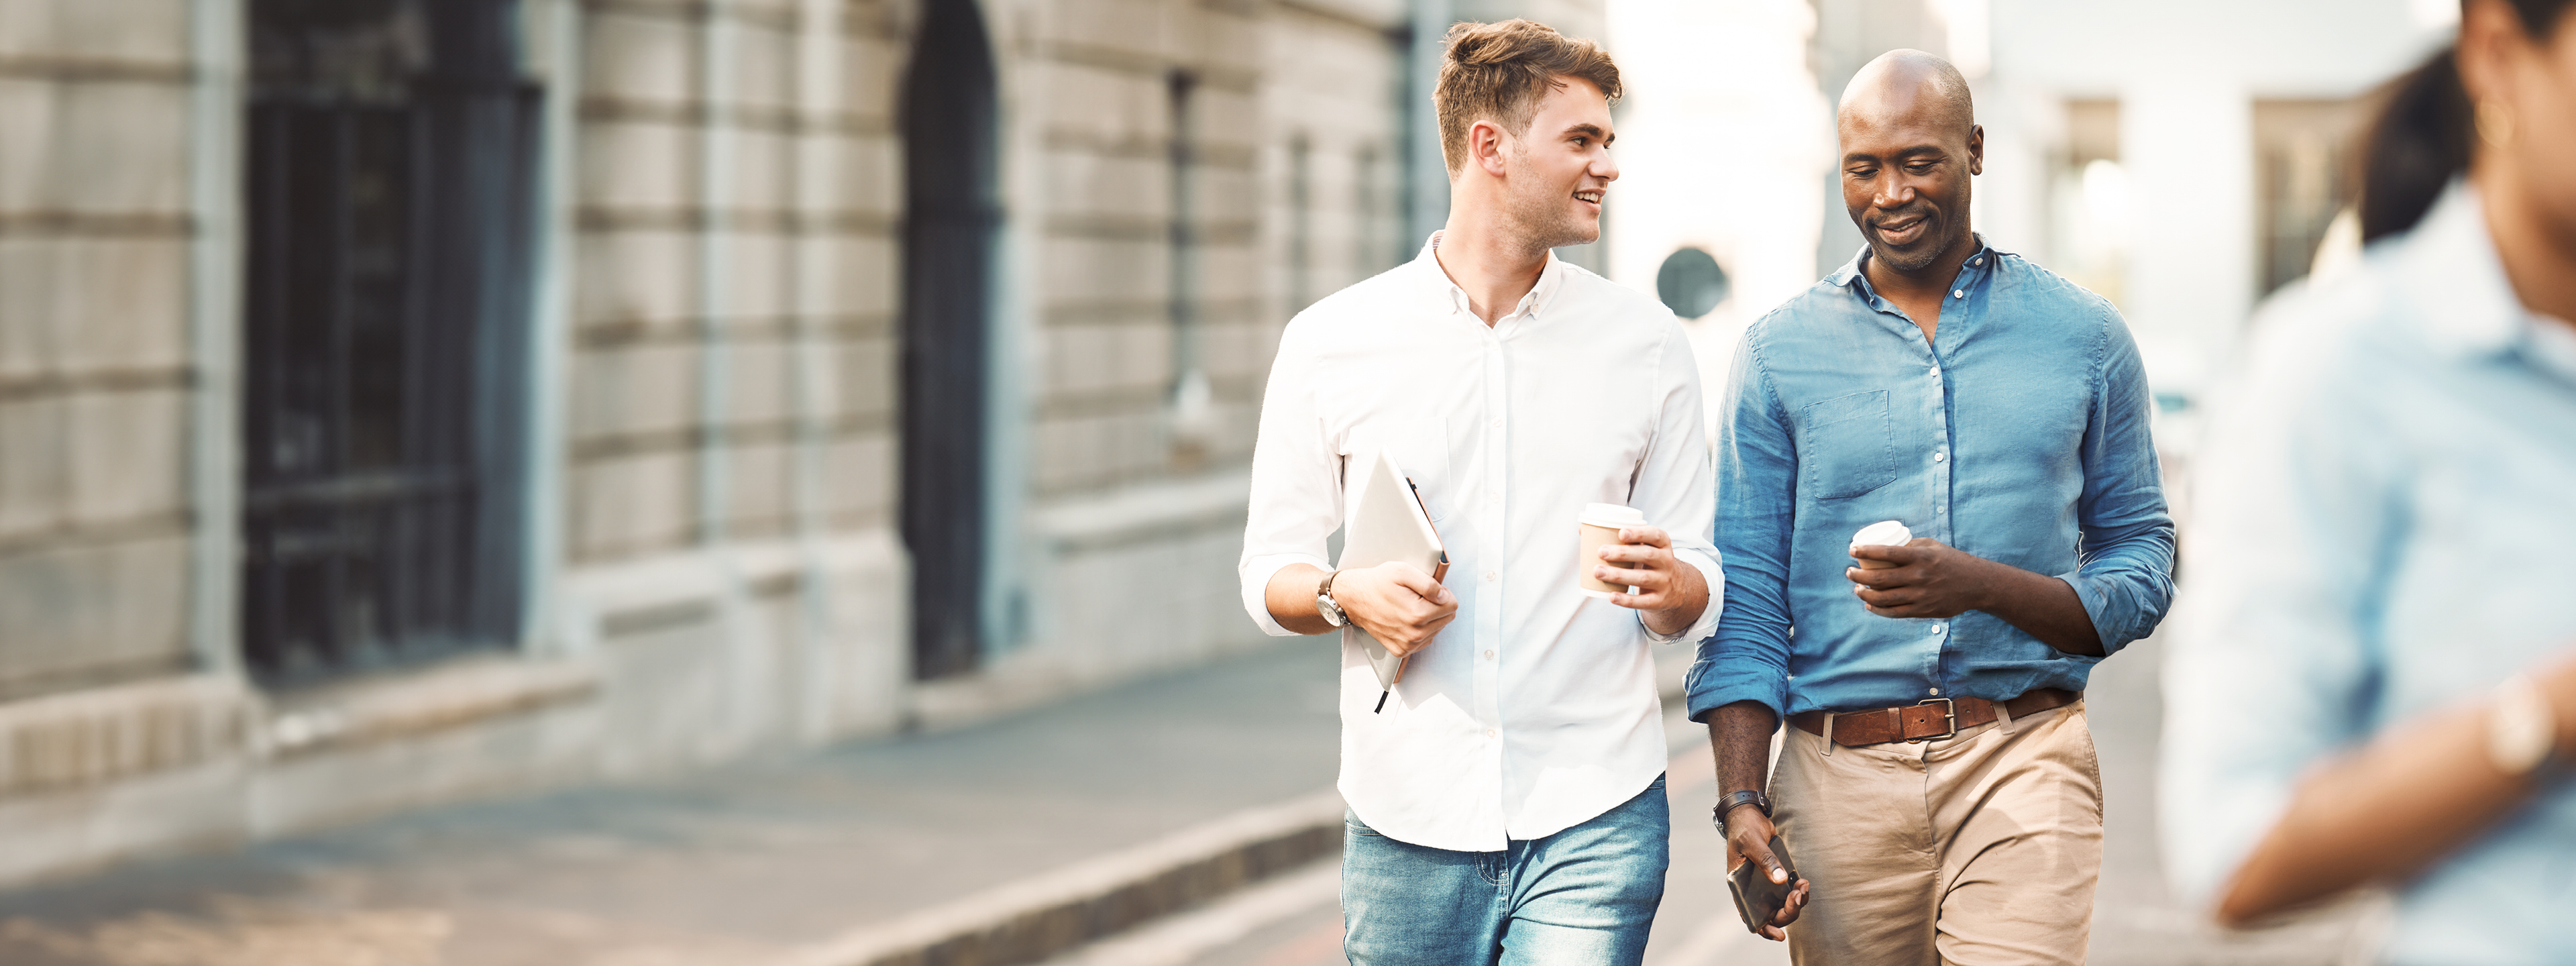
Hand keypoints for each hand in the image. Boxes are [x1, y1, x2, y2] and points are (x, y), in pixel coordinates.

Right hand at [1334, 561, 1458, 656]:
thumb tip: (1444, 596)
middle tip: (1417, 597)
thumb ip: (1429, 583)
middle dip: (1436, 606)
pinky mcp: (1401, 650)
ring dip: (1428, 618)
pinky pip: (1424, 640)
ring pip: (1437, 630)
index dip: (1443, 593)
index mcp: (1418, 614)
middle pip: (1447, 618)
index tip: (1429, 590)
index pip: (1452, 605)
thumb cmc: (1376, 583)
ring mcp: (1407, 644)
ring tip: (1408, 606)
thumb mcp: (1403, 571)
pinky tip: (1405, 618)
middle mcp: (1414, 634)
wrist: (1353, 599)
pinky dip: (1419, 629)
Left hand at [1595, 526, 1709, 636]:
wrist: (1676, 589)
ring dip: (1618, 575)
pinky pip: (1643, 601)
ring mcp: (1665, 582)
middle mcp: (1667, 561)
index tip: (1620, 533)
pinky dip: (1626, 599)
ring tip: (1598, 572)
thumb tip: (1582, 530)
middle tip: (1601, 552)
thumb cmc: (1649, 561)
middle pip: (1646, 555)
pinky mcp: (1659, 600)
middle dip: (1622, 553)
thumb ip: (1621, 538)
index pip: (1655, 535)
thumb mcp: (1644, 547)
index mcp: (1663, 544)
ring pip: (1642, 578)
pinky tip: (1611, 596)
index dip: (1639, 533)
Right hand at [1723, 805, 1809, 939]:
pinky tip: (1803, 882)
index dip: (1764, 928)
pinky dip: (1798, 891)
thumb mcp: (1752, 843)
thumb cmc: (1744, 828)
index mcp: (1739, 887)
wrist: (1750, 814)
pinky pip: (1789, 892)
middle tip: (1797, 894)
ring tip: (1803, 886)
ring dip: (1797, 901)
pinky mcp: (1776, 876)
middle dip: (1788, 910)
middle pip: (1772, 914)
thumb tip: (1781, 880)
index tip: (1780, 934)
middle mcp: (1753, 890)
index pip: (1750, 916)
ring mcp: (1765, 884)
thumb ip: (1765, 860)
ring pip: (1784, 905)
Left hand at [1846, 537, 1996, 618]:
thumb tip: (1886, 546)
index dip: (1865, 551)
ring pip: (1883, 598)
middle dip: (1857, 576)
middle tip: (1849, 572)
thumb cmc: (1952, 561)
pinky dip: (1878, 609)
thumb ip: (1910, 545)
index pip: (1885, 552)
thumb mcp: (1933, 546)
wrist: (1977, 584)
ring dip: (1864, 594)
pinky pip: (1894, 612)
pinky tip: (1869, 605)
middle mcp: (1918, 576)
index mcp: (1919, 556)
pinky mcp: (1923, 610)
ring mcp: (1920, 595)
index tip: (1851, 549)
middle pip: (1879, 578)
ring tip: (1857, 589)